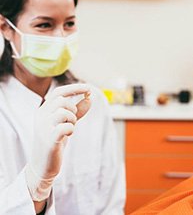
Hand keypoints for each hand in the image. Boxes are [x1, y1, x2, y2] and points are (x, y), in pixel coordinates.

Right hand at [25, 83, 90, 200]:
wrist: (43, 165)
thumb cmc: (55, 141)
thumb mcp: (67, 122)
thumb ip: (78, 110)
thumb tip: (90, 98)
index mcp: (44, 110)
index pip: (59, 92)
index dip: (74, 88)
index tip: (89, 88)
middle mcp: (41, 116)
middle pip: (62, 100)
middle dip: (73, 109)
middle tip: (73, 121)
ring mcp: (43, 128)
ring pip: (63, 112)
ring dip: (72, 120)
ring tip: (70, 128)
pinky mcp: (48, 140)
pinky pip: (64, 127)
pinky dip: (71, 129)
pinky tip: (68, 135)